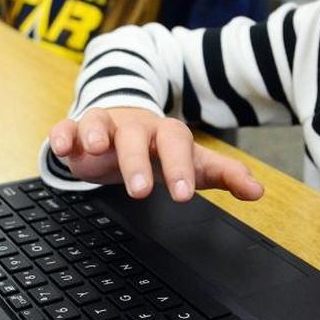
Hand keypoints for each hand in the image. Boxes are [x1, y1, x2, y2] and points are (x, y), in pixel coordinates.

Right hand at [48, 107, 263, 201]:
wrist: (122, 128)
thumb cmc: (160, 151)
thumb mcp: (193, 163)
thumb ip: (224, 174)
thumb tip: (258, 191)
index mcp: (166, 133)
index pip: (178, 143)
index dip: (180, 167)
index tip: (182, 196)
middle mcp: (135, 125)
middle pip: (137, 135)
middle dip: (138, 161)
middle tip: (140, 191)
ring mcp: (105, 125)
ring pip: (100, 124)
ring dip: (97, 135)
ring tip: (97, 151)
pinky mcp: (76, 130)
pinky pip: (67, 127)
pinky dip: (63, 134)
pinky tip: (62, 147)